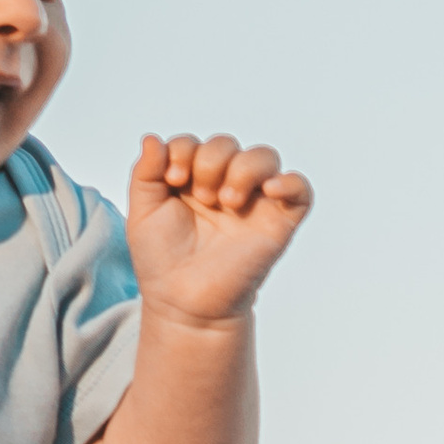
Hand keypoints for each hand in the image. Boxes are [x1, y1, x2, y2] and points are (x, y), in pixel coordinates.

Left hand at [126, 133, 313, 326]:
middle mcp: (224, 186)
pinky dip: (290, 182)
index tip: (174, 179)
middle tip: (201, 197)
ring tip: (226, 201)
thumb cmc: (163, 263)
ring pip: (264, 157)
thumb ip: (145, 173)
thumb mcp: (143, 213)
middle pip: (227, 144)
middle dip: (210, 161)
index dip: (184, 150)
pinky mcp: (278, 223)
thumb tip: (154, 139)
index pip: (194, 143)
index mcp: (192, 181)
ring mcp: (253, 204)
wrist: (184, 304)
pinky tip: (269, 189)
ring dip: (242, 168)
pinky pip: (300, 191)